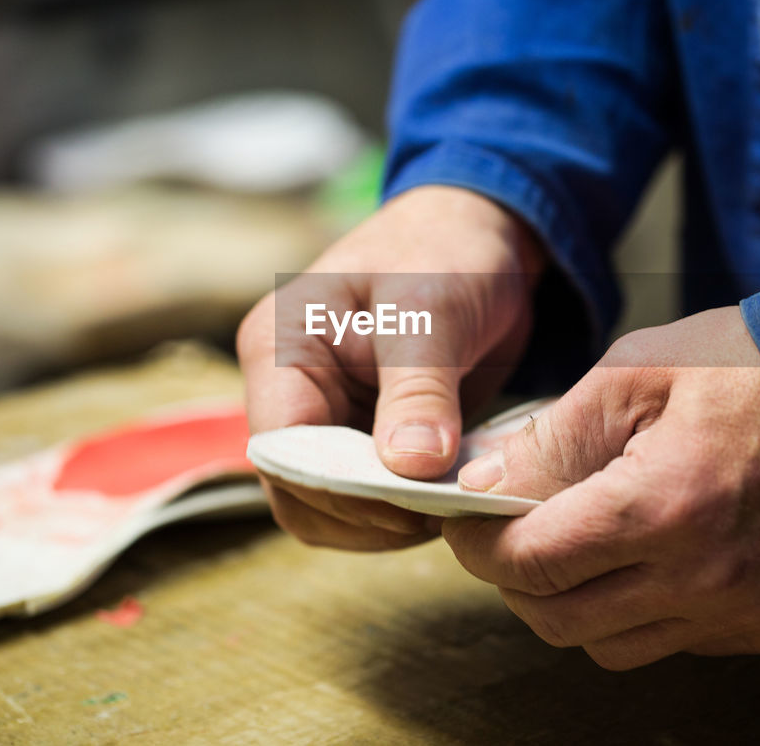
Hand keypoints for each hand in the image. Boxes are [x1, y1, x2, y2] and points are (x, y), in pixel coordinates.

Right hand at [238, 186, 544, 549]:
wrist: (480, 237)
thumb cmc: (446, 253)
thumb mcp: (434, 313)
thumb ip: (419, 390)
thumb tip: (409, 467)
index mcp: (280, 349)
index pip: (283, 450)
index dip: (340, 490)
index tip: (413, 502)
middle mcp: (288, 391)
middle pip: (298, 492)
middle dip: (366, 514)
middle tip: (443, 511)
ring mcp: (324, 420)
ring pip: (330, 510)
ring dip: (387, 523)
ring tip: (453, 507)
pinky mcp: (361, 440)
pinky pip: (366, 502)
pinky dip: (405, 512)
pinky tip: (451, 499)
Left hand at [441, 307, 759, 668]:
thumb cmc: (750, 369)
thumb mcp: (635, 373)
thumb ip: (552, 437)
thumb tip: (485, 486)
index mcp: (663, 506)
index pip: (533, 562)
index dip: (481, 547)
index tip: (467, 524)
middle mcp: (705, 578)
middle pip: (561, 621)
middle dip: (518, 583)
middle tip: (510, 538)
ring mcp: (744, 613)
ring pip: (613, 646)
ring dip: (577, 604)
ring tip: (579, 546)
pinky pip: (677, 641)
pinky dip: (643, 610)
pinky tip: (652, 556)